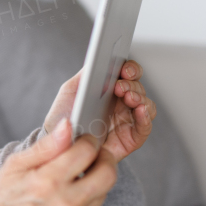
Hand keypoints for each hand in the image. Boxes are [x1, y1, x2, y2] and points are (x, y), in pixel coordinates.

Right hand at [0, 119, 118, 205]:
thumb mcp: (15, 166)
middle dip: (103, 159)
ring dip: (93, 181)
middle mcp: (67, 204)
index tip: (83, 141)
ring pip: (103, 191)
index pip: (87, 151)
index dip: (87, 141)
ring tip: (71, 182)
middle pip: (108, 173)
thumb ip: (46, 146)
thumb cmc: (3, 200)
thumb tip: (67, 126)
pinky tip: (66, 203)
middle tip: (91, 157)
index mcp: (48, 182)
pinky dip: (86, 202)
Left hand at [42, 61, 156, 163]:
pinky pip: (145, 126)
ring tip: (129, 97)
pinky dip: (146, 117)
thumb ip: (86, 74)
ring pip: (145, 104)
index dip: (130, 68)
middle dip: (132, 84)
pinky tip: (140, 110)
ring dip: (140, 98)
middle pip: (138, 87)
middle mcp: (122, 102)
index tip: (124, 69)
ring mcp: (128, 119)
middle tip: (120, 86)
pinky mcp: (132, 138)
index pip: (128, 73)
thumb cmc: (64, 117)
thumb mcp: (71, 90)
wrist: (59, 146)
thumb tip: (99, 59)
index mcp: (110, 88)